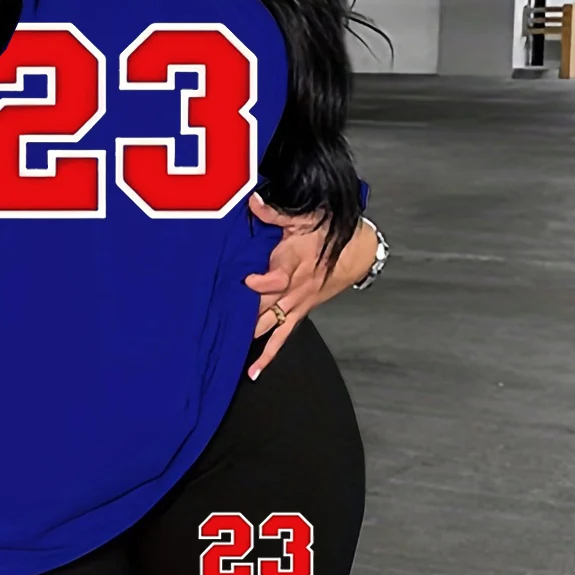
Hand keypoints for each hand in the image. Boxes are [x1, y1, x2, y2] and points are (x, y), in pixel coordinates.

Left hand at [243, 195, 380, 378]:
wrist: (356, 253)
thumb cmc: (327, 233)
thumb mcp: (304, 218)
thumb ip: (274, 213)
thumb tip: (252, 201)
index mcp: (294, 263)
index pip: (277, 278)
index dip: (261, 282)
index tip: (245, 281)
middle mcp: (294, 288)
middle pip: (266, 305)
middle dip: (243, 313)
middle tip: (219, 323)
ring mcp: (295, 304)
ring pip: (269, 324)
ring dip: (250, 335)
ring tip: (227, 349)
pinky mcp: (297, 314)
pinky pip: (281, 338)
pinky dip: (268, 356)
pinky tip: (253, 372)